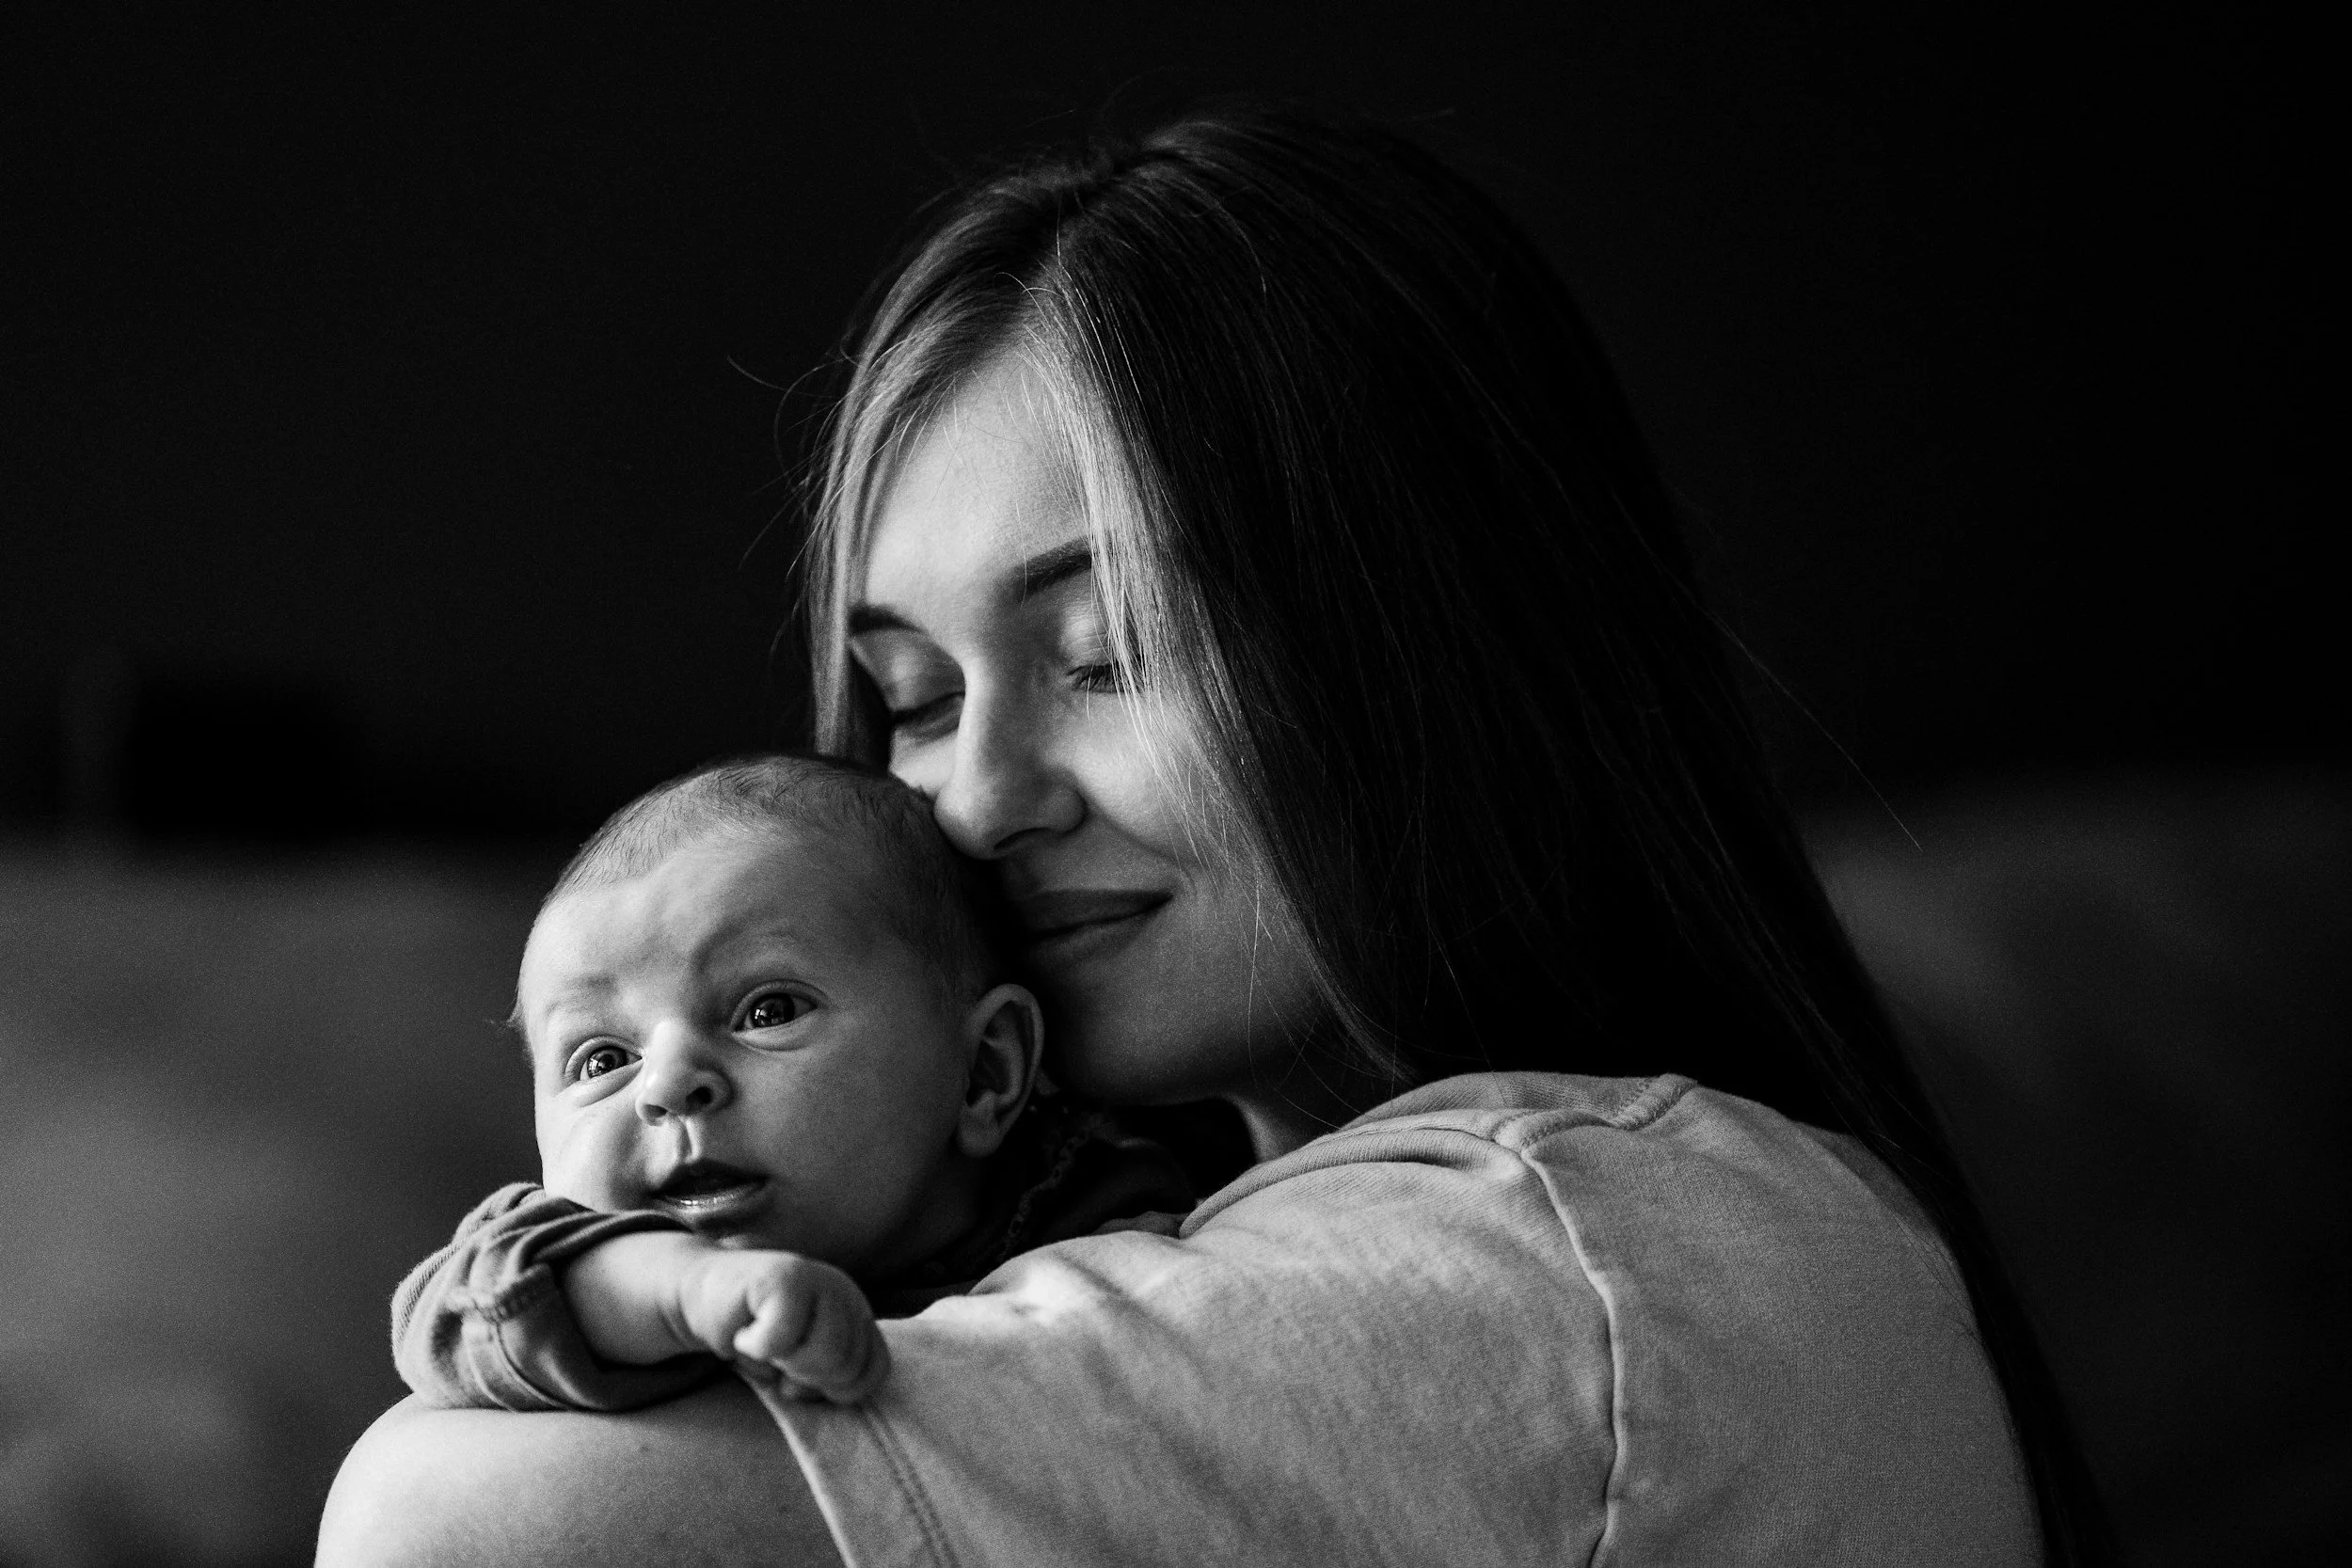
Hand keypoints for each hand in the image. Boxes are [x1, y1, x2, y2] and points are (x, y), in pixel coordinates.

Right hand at [673, 1247, 890, 1404]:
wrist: (703, 1295)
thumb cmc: (755, 1334)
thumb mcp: (801, 1364)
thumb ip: (830, 1375)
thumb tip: (835, 1392)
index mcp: (856, 1314)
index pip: (873, 1369)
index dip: (836, 1390)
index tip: (800, 1380)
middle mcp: (845, 1293)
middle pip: (845, 1366)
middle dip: (804, 1376)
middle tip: (775, 1356)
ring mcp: (818, 1280)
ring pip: (822, 1354)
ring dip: (782, 1361)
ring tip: (764, 1342)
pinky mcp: (785, 1277)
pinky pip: (780, 1340)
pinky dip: (754, 1347)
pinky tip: (745, 1330)